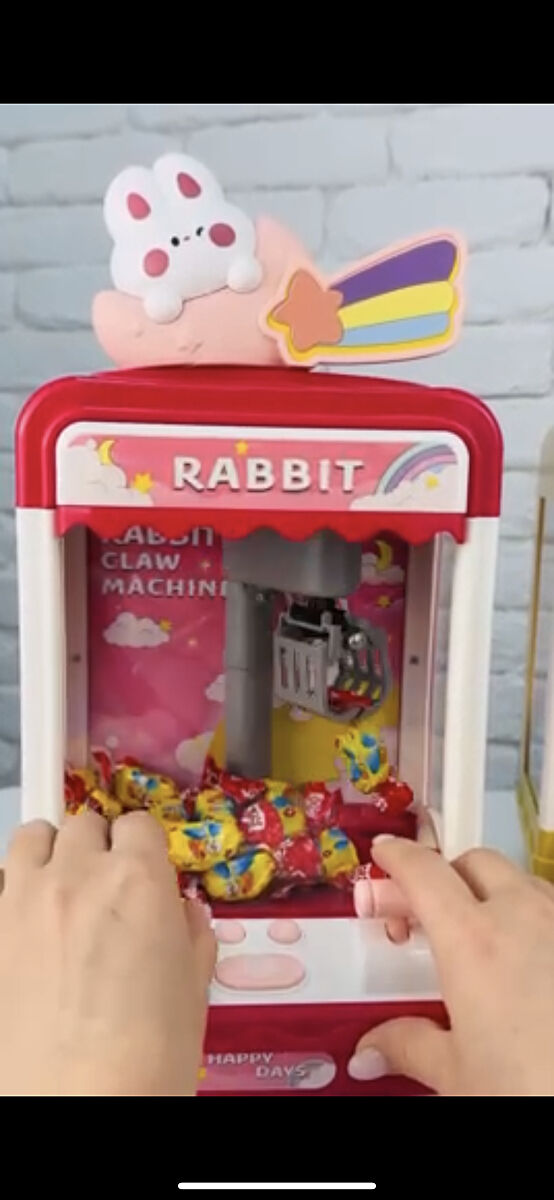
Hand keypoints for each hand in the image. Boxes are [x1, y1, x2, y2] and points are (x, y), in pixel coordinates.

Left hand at [0, 811, 215, 1095]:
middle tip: (106, 890)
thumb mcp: (193, 989)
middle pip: (85, 825)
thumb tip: (181, 914)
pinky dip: (14, 892)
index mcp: (139, 879)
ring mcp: (23, 899)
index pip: (139, 824)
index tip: (146, 874)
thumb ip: (189, 935)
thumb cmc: (150, 1055)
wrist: (78, 1102)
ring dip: (50, 854)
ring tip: (58, 892)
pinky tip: (27, 928)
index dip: (144, 849)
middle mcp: (78, 873)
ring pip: (32, 837)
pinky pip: (0, 883)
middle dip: (99, 849)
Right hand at [349, 837, 553, 1095]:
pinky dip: (534, 922)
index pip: (424, 872)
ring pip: (523, 884)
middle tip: (424, 919)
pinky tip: (528, 964)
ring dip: (494, 896)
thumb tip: (374, 1048)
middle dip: (446, 878)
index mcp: (472, 941)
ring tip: (479, 942)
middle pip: (475, 864)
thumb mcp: (457, 1077)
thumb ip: (409, 1045)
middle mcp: (522, 917)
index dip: (398, 857)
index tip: (385, 855)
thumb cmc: (532, 1089)